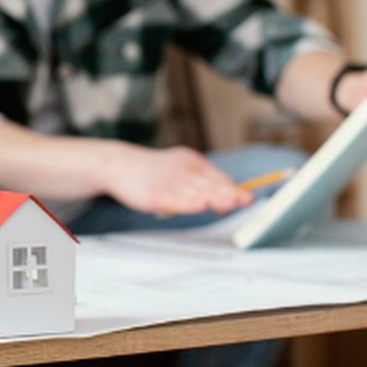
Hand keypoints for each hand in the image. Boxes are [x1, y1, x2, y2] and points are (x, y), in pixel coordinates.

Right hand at [103, 144, 251, 216]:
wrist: (119, 164)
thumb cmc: (151, 169)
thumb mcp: (179, 165)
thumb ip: (202, 178)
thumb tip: (229, 193)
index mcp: (190, 161)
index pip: (217, 176)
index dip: (232, 189)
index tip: (248, 198)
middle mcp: (181, 170)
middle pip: (209, 184)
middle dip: (228, 193)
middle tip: (244, 201)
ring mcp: (168, 182)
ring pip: (195, 192)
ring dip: (213, 198)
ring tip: (229, 204)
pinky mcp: (154, 194)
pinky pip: (174, 200)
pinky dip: (188, 203)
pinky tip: (199, 205)